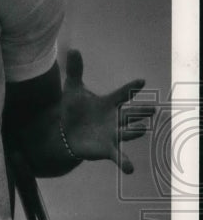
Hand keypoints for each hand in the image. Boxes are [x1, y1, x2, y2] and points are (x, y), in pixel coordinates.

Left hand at [61, 49, 156, 173]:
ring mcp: (113, 134)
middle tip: (153, 109)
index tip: (141, 81)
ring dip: (135, 132)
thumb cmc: (74, 111)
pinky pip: (118, 155)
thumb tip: (73, 49)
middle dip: (141, 112)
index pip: (122, 94)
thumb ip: (75, 70)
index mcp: (109, 103)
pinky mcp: (107, 148)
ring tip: (142, 130)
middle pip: (131, 114)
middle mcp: (115, 118)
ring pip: (128, 132)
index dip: (131, 88)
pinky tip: (130, 169)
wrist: (65, 133)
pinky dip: (125, 162)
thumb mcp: (73, 90)